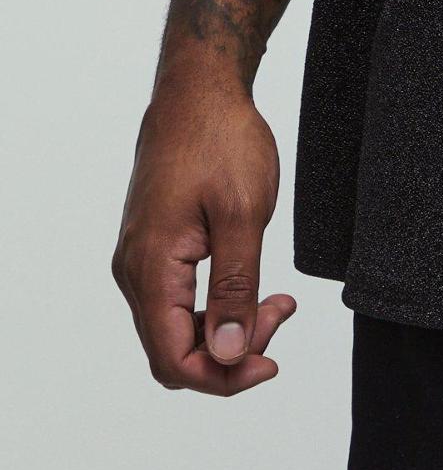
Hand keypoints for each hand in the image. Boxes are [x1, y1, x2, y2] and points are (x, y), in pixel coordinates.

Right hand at [111, 72, 296, 393]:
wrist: (198, 92)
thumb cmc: (221, 141)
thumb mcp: (244, 214)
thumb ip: (235, 287)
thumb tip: (227, 353)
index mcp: (150, 269)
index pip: (175, 360)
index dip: (223, 377)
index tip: (271, 362)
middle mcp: (134, 272)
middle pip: (173, 353)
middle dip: (229, 353)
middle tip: (280, 315)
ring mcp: (141, 260)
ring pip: (175, 330)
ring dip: (225, 329)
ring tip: (276, 301)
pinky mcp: (154, 248)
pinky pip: (176, 303)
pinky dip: (214, 307)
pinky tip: (251, 288)